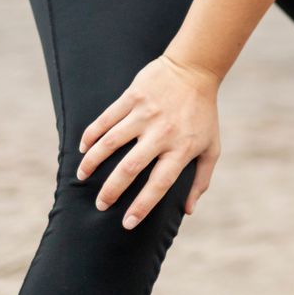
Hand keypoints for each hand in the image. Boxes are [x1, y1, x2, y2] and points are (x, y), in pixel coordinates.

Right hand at [75, 53, 221, 228]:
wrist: (195, 70)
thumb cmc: (203, 114)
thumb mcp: (211, 147)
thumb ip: (201, 179)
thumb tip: (188, 211)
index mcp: (182, 148)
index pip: (159, 184)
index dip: (142, 206)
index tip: (127, 223)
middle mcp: (162, 133)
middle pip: (129, 168)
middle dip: (110, 191)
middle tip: (100, 205)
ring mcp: (145, 114)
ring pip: (110, 143)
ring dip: (92, 163)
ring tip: (82, 177)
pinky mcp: (132, 97)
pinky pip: (105, 119)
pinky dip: (91, 136)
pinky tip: (83, 149)